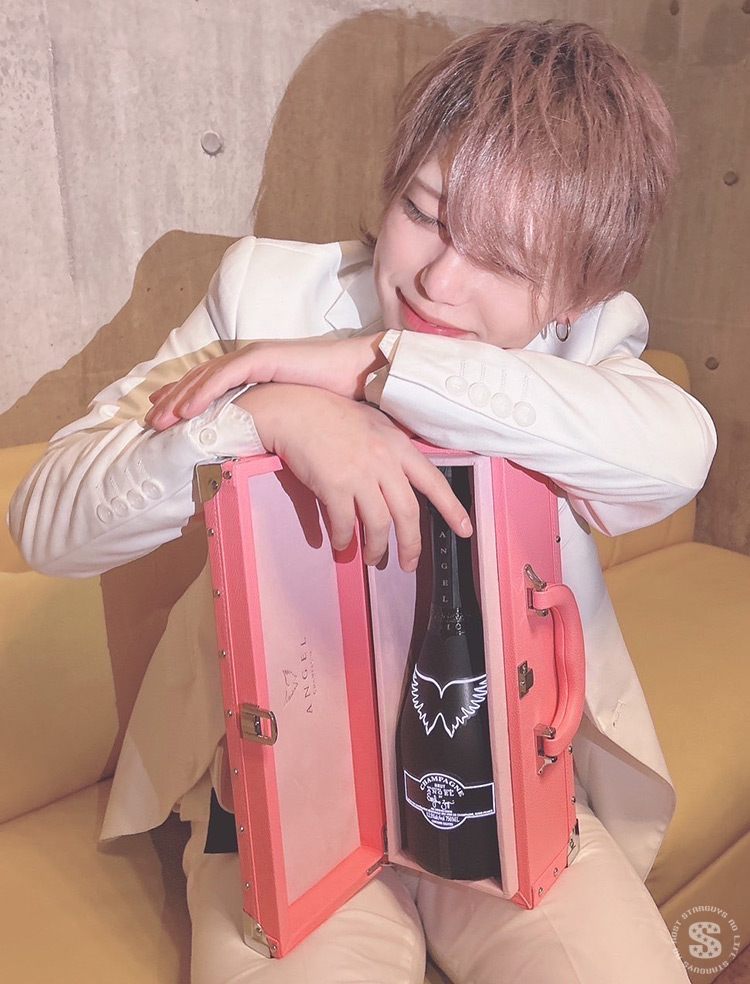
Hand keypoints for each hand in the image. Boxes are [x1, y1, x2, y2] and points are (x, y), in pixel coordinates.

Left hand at [144, 333, 386, 429]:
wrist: (362, 373)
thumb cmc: (335, 397)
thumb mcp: (294, 413)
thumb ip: (275, 422)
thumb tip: (266, 446)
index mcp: (256, 373)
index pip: (211, 385)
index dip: (184, 399)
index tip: (165, 419)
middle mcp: (251, 361)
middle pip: (200, 380)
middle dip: (172, 400)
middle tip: (149, 423)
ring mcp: (256, 356)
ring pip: (206, 377)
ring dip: (179, 399)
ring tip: (158, 421)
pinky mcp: (265, 357)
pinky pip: (226, 376)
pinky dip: (203, 392)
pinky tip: (186, 410)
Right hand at [239, 383, 471, 572]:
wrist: (294, 409)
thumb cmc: (329, 415)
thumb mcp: (373, 425)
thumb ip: (392, 451)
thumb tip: (401, 481)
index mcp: (398, 445)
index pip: (434, 481)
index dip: (452, 509)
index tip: (465, 529)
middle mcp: (384, 460)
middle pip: (407, 513)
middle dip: (410, 545)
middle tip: (407, 564)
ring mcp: (360, 473)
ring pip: (379, 524)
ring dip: (375, 548)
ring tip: (371, 558)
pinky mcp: (334, 485)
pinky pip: (344, 523)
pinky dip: (344, 539)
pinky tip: (341, 543)